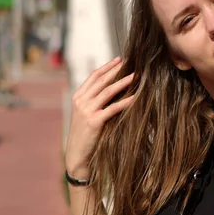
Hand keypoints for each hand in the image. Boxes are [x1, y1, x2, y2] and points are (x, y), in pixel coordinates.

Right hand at [65, 57, 134, 177]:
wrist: (77, 155)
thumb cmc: (86, 135)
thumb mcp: (86, 114)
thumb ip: (95, 101)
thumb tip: (114, 88)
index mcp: (78, 96)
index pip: (94, 76)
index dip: (108, 66)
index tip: (120, 59)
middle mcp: (81, 101)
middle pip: (102, 80)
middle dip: (118, 69)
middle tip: (132, 62)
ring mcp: (86, 111)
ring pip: (108, 91)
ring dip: (123, 82)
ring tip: (136, 75)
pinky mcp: (94, 121)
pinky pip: (113, 108)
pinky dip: (125, 102)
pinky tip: (136, 98)